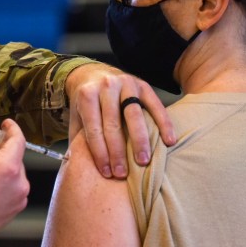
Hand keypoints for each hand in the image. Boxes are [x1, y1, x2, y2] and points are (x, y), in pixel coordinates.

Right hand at [0, 110, 29, 246]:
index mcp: (9, 168)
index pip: (18, 140)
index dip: (11, 128)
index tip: (4, 123)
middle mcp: (19, 184)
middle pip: (16, 157)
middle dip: (2, 148)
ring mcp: (18, 200)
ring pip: (14, 173)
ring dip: (2, 164)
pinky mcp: (13, 211)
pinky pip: (12, 189)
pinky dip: (3, 181)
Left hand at [65, 63, 174, 178]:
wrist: (94, 73)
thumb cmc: (86, 103)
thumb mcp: (76, 116)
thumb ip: (77, 137)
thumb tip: (77, 166)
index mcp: (87, 95)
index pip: (94, 129)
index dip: (100, 153)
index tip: (107, 172)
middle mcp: (106, 87)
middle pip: (113, 124)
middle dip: (118, 151)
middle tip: (122, 173)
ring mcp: (126, 84)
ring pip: (134, 115)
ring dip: (140, 141)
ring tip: (143, 162)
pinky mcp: (143, 85)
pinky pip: (156, 106)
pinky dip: (164, 124)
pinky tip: (169, 141)